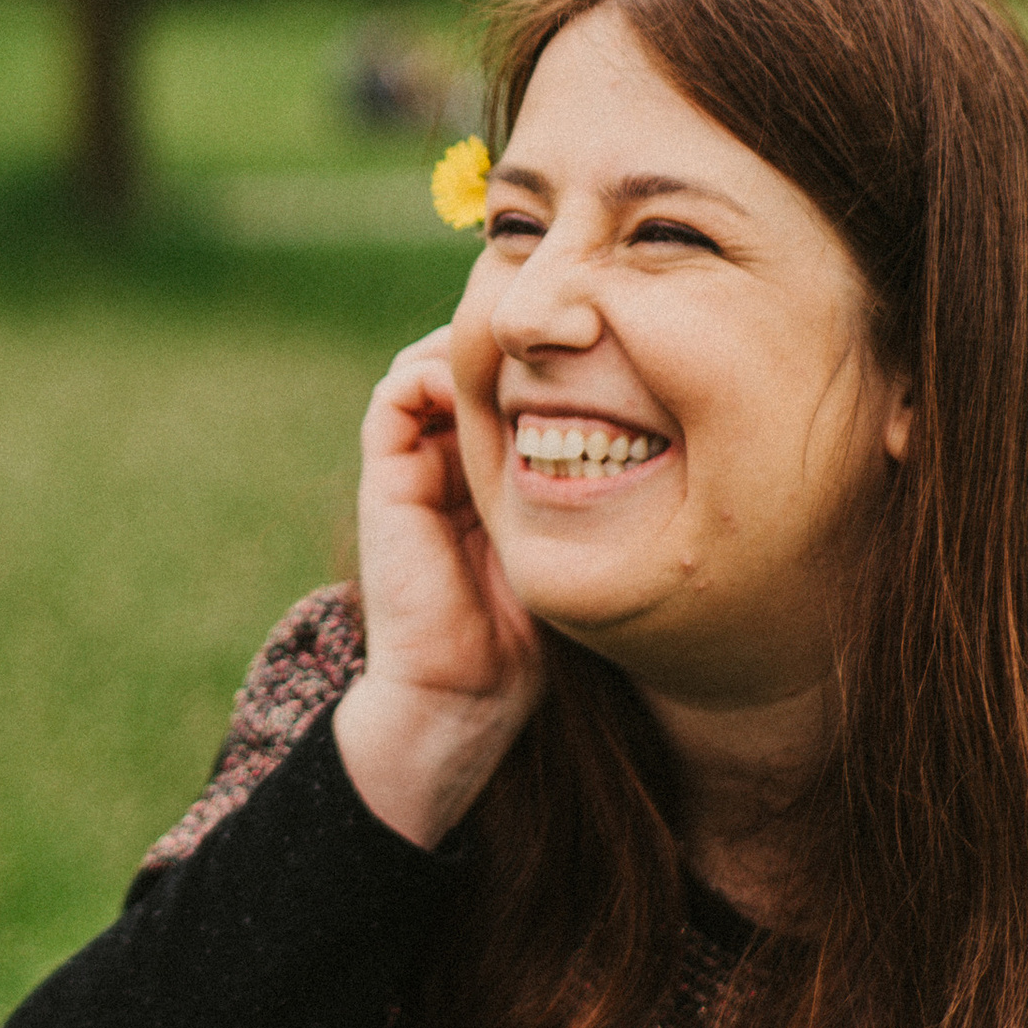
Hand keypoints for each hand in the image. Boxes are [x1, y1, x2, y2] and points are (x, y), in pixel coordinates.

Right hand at [333, 326, 542, 852]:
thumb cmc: (528, 634)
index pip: (500, 391)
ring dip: (469, 350)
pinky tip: (484, 388)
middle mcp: (443, 464)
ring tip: (521, 359)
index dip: (536, 362)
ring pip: (425, 366)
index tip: (590, 350)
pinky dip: (432, 372)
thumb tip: (640, 433)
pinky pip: (396, 393)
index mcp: (482, 480)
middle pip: (462, 367)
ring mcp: (410, 466)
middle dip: (505, 344)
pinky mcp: (386, 476)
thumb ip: (581, 491)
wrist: (462, 691)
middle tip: (559, 335)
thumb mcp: (566, 543)